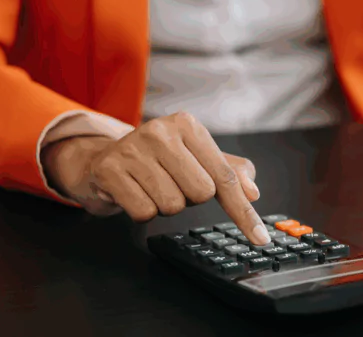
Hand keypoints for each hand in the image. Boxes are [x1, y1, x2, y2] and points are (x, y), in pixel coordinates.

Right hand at [41, 112, 270, 245]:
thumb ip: (229, 172)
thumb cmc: (158, 160)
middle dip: (190, 198)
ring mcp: (132, 148)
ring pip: (173, 206)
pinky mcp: (109, 169)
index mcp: (187, 125)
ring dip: (165, 205)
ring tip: (151, 186)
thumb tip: (252, 192)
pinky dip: (142, 211)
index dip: (242, 211)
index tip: (259, 237)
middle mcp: (160, 131)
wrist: (103, 159)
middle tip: (171, 183)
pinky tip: (134, 192)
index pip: (225, 176)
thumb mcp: (196, 157)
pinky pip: (144, 213)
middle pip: (201, 193)